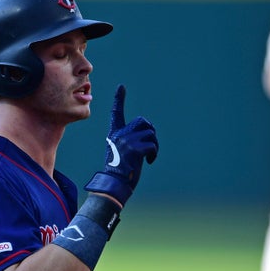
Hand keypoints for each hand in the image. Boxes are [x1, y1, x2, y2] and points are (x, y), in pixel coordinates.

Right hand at [85, 85, 158, 204]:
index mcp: (114, 134)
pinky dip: (154, 154)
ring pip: (151, 133)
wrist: (114, 183)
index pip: (116, 113)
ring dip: (154, 145)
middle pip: (143, 122)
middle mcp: (120, 135)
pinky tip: (149, 161)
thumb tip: (149, 133)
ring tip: (149, 156)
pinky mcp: (135, 149)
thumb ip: (129, 140)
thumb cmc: (119, 171)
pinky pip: (153, 145)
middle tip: (150, 145)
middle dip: (151, 131)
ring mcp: (127, 141)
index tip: (121, 87)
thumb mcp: (120, 151)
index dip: (119, 99)